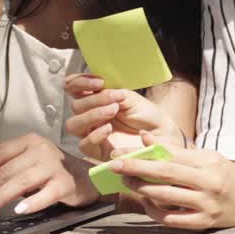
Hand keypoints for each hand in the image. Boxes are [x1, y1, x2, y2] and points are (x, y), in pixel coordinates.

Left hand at [0, 133, 96, 215]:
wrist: (89, 177)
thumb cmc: (52, 172)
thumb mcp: (31, 163)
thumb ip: (10, 169)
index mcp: (29, 141)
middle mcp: (41, 150)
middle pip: (6, 170)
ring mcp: (55, 166)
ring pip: (21, 182)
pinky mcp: (66, 183)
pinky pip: (45, 194)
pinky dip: (31, 203)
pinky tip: (19, 211)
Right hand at [64, 74, 183, 161]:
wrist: (162, 136)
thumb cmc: (147, 115)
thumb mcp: (131, 98)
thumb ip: (112, 92)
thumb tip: (99, 88)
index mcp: (95, 99)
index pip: (73, 87)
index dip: (80, 82)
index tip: (100, 82)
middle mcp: (90, 115)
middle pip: (75, 106)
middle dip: (94, 100)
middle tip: (116, 101)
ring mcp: (91, 133)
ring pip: (73, 125)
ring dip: (92, 115)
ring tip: (113, 110)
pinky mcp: (96, 151)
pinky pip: (84, 144)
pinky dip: (95, 134)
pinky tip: (109, 128)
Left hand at [109, 134, 234, 229]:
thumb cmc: (227, 174)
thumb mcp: (207, 157)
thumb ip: (176, 149)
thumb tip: (145, 138)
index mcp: (208, 163)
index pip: (170, 157)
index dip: (142, 156)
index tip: (120, 154)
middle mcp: (208, 183)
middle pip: (165, 176)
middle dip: (136, 170)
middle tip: (114, 166)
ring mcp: (206, 205)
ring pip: (166, 198)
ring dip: (142, 190)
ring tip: (127, 183)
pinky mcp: (204, 223)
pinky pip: (173, 220)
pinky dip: (156, 212)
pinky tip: (146, 204)